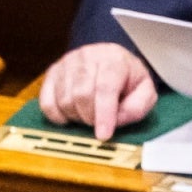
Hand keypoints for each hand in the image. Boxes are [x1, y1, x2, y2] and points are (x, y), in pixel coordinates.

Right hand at [40, 42, 157, 139]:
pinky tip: (71, 114)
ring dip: (76, 116)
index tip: (103, 135)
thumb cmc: (126, 78)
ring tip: (88, 114)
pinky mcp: (52, 73)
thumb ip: (138, 107)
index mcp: (113, 59)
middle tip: (99, 122)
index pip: (105, 88)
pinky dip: (58, 116)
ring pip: (64, 100)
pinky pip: (47, 102)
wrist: (109, 59)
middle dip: (91, 118)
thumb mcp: (144, 91)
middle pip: (82, 95)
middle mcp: (87, 56)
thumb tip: (117, 120)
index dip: (104, 115)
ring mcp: (67, 63)